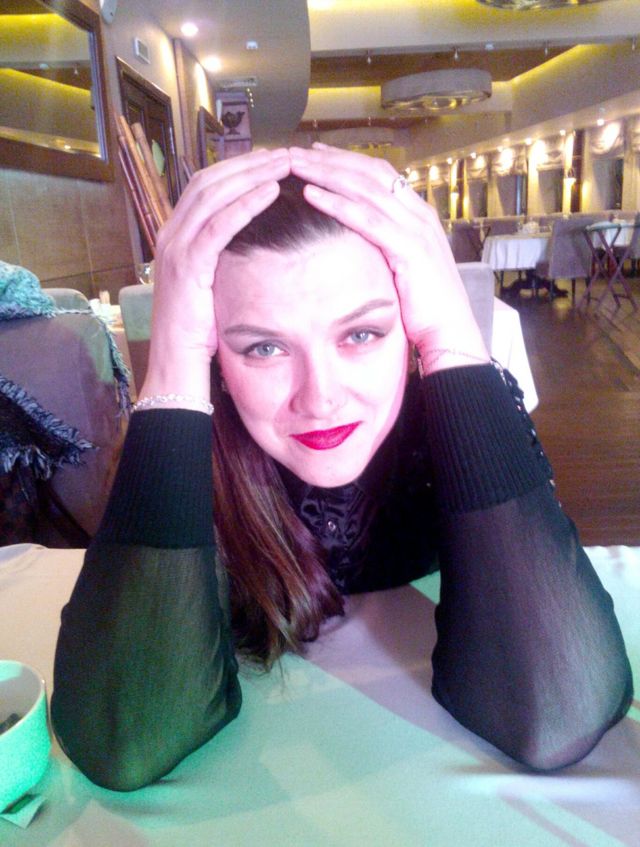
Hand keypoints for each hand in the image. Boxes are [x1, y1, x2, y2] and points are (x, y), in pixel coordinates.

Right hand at [140, 149, 290, 401]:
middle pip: (210, 180)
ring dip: (251, 175)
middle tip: (283, 153)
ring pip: (214, 194)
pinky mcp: (187, 266)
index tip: (270, 160)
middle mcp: (170, 234)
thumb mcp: (210, 284)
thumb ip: (223, 258)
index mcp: (175, 235)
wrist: (176, 362)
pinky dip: (245, 204)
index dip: (238, 168)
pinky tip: (270, 192)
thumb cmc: (199, 330)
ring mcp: (175, 248)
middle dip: (248, 163)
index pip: (206, 185)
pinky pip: (218, 226)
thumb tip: (254, 241)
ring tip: (284, 163)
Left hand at [289, 144, 488, 373]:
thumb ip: (387, 245)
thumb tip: (359, 239)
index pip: (378, 173)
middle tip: (295, 150)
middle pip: (368, 173)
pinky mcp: (409, 249)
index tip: (315, 152)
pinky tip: (311, 195)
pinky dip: (337, 204)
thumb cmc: (424, 305)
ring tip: (295, 165)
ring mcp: (416, 229)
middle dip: (329, 159)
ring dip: (326, 174)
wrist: (450, 331)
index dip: (345, 160)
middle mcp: (418, 214)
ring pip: (364, 189)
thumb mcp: (403, 266)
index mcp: (418, 214)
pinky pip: (367, 219)